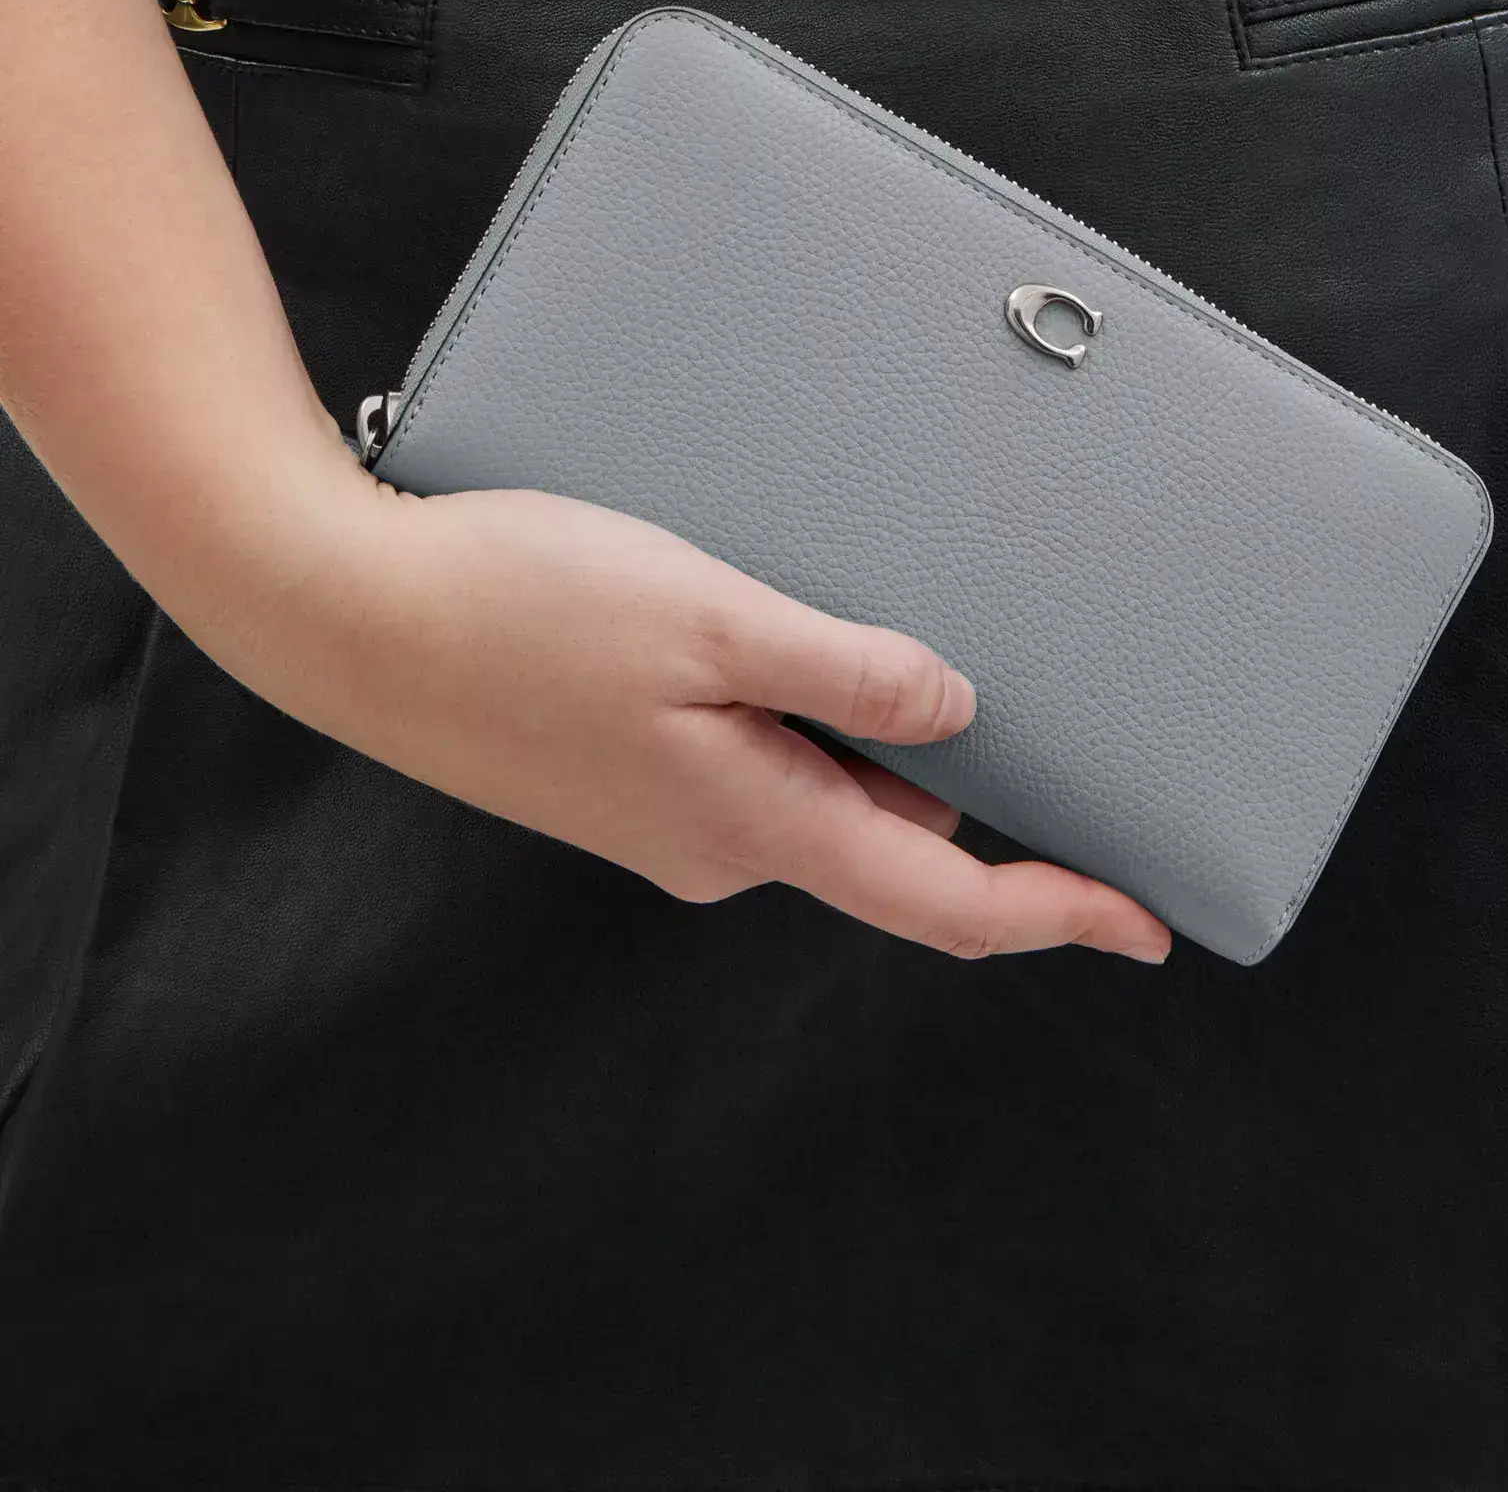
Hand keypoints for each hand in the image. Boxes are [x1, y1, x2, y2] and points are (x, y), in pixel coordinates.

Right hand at [208, 462, 1171, 963]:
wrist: (345, 613)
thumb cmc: (519, 603)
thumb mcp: (708, 619)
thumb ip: (842, 672)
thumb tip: (959, 717)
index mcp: (756, 822)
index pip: (945, 898)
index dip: (1057, 911)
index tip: (1146, 919)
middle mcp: (723, 841)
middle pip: (890, 837)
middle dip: (971, 795)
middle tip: (1044, 711)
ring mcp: (671, 812)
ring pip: (821, 791)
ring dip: (878, 742)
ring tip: (902, 644)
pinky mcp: (629, 773)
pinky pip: (758, 759)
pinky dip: (806, 716)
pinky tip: (790, 639)